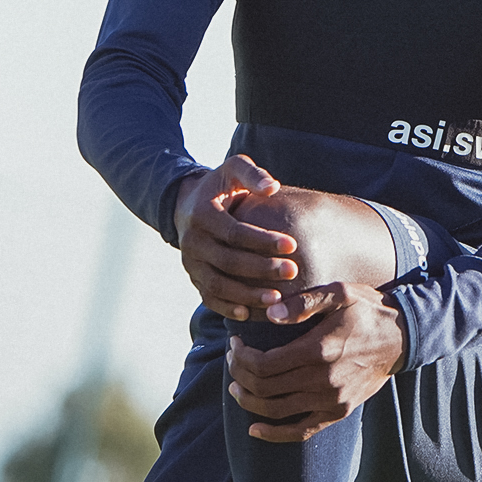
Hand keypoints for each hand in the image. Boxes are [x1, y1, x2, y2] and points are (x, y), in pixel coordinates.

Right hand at [174, 155, 295, 320]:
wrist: (188, 203)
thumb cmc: (222, 185)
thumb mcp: (233, 169)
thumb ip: (252, 174)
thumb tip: (272, 187)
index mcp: (202, 214)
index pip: (235, 232)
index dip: (263, 241)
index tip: (292, 245)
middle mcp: (192, 241)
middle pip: (228, 261)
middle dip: (261, 269)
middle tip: (292, 271)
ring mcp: (190, 262)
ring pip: (217, 285)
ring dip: (248, 294)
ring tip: (278, 299)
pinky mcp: (193, 277)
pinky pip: (209, 297)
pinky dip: (228, 308)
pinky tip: (251, 313)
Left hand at [226, 282, 408, 441]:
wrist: (403, 336)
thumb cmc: (367, 309)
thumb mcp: (340, 292)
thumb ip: (304, 302)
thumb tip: (269, 315)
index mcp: (318, 350)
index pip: (263, 364)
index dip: (241, 357)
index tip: (234, 343)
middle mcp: (323, 380)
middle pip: (264, 388)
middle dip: (239, 375)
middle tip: (232, 360)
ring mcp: (331, 400)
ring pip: (275, 411)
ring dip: (248, 401)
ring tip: (236, 386)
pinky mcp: (338, 412)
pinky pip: (300, 432)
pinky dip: (273, 434)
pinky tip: (254, 429)